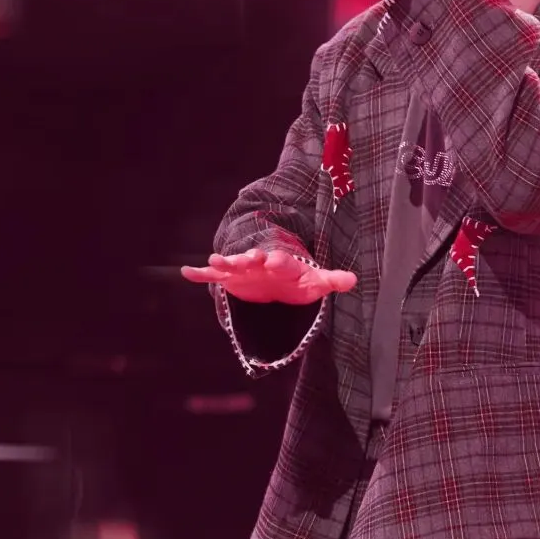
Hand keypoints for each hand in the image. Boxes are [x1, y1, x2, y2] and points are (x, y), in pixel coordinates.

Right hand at [180, 247, 356, 304]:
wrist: (278, 278)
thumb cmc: (297, 280)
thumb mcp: (315, 282)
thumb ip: (331, 280)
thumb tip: (353, 280)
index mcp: (283, 262)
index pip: (282, 260)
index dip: (278, 259)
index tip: (274, 259)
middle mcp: (261, 262)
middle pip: (255, 258)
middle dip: (250, 257)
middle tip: (248, 256)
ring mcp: (244, 269)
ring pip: (232, 264)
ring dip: (224, 262)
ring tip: (214, 260)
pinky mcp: (230, 278)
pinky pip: (213, 276)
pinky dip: (200, 274)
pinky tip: (186, 272)